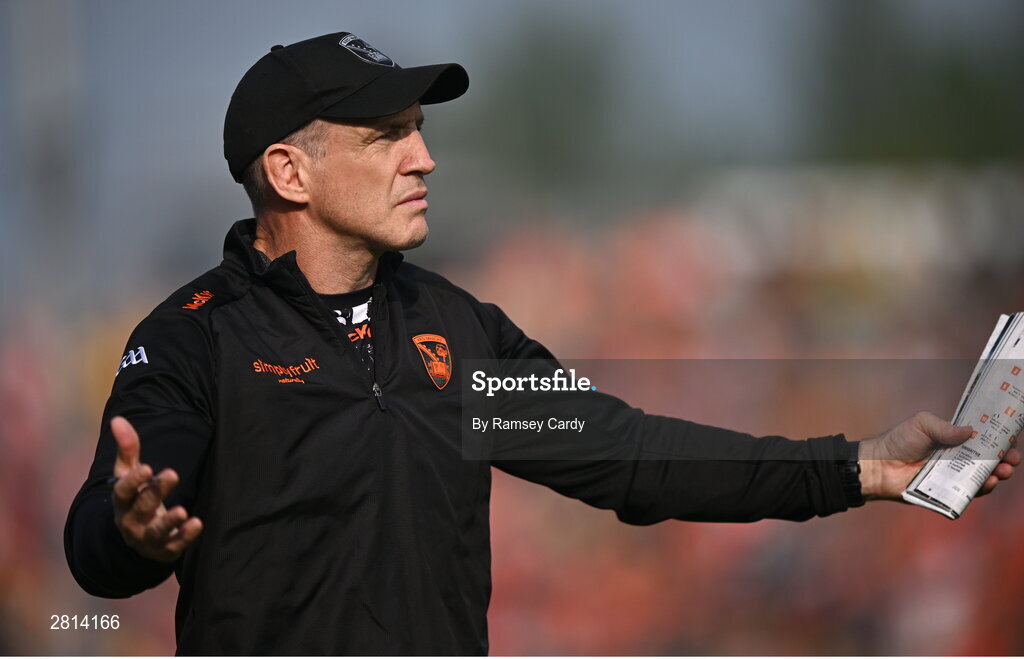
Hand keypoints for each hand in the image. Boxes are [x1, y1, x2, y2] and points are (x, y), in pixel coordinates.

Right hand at [110, 416, 202, 561]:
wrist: (138, 536)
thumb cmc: (136, 496)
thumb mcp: (129, 473)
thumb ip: (127, 448)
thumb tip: (118, 419)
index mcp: (121, 502)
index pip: (122, 492)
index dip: (133, 481)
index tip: (147, 467)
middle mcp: (130, 521)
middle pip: (142, 506)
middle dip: (156, 491)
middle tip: (173, 473)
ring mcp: (147, 538)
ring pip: (156, 531)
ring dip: (169, 521)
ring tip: (182, 511)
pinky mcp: (165, 549)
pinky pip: (174, 545)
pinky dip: (185, 536)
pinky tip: (197, 523)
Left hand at [857, 411, 1019, 500]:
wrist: (878, 466)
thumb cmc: (898, 441)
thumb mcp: (922, 424)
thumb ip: (946, 427)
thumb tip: (973, 432)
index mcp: (952, 440)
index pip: (982, 440)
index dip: (998, 441)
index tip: (1010, 440)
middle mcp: (956, 458)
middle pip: (988, 460)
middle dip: (1004, 459)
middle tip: (1011, 459)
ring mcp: (952, 476)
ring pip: (982, 477)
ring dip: (996, 474)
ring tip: (1002, 471)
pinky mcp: (947, 492)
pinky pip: (968, 493)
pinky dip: (981, 489)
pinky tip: (987, 482)